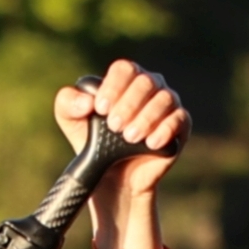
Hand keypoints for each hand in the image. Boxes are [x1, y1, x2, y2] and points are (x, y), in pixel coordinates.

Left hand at [51, 61, 187, 248]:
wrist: (113, 179)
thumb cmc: (93, 144)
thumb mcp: (71, 122)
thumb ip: (67, 103)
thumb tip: (86, 101)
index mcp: (124, 80)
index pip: (124, 69)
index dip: (113, 86)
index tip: (101, 108)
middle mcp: (149, 87)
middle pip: (145, 82)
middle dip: (128, 104)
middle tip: (114, 127)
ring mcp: (167, 104)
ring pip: (164, 98)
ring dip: (145, 118)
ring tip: (129, 138)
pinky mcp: (180, 126)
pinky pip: (180, 119)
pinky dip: (165, 129)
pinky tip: (151, 143)